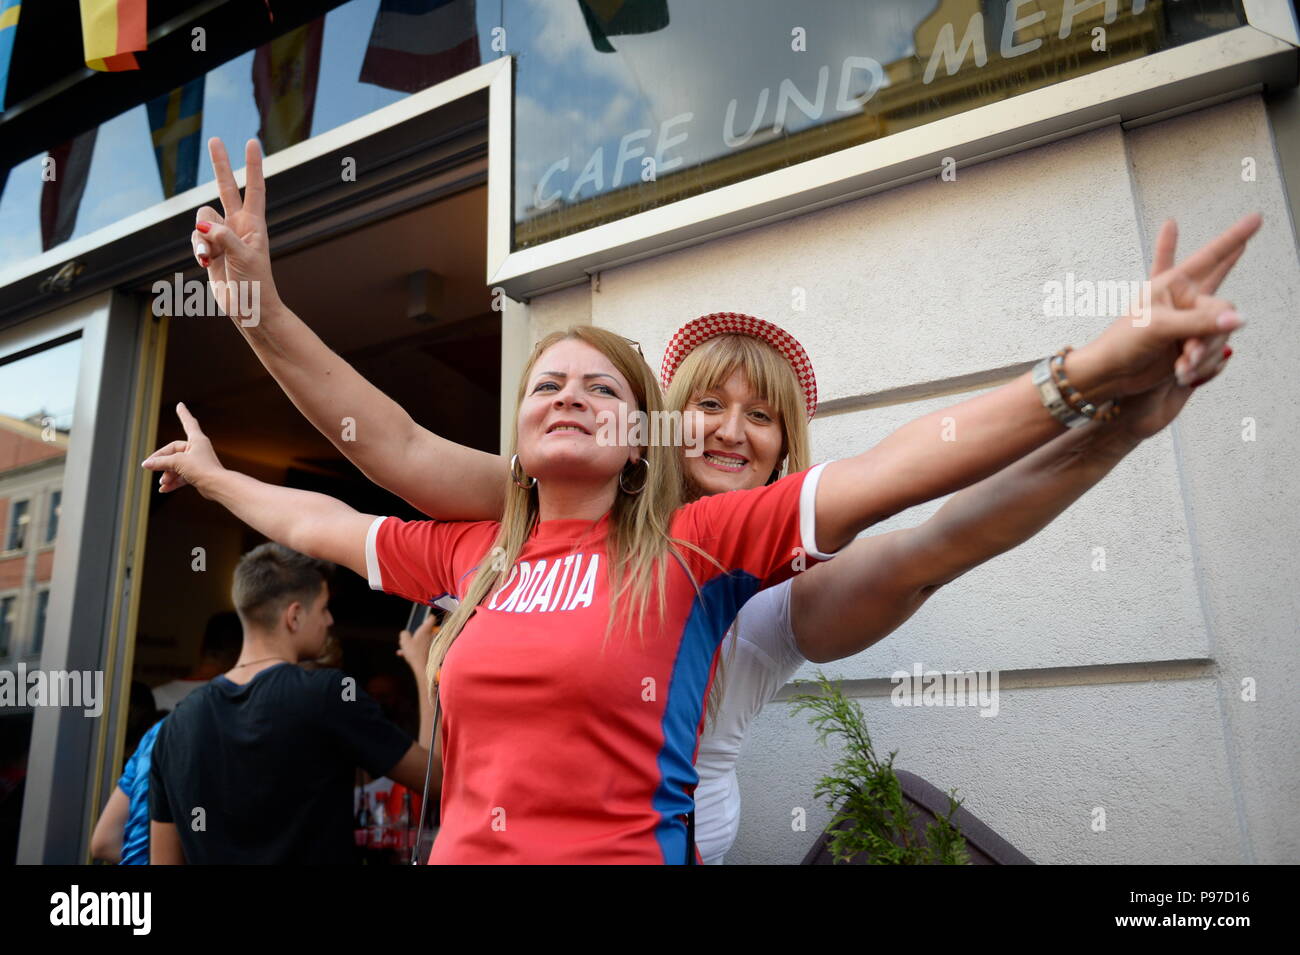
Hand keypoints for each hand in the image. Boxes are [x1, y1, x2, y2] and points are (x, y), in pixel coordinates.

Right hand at [141, 402, 225, 496]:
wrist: (218, 486)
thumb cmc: (202, 470)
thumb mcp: (178, 463)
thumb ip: (161, 462)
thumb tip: (146, 464)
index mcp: (197, 440)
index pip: (188, 422)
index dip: (183, 414)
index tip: (180, 405)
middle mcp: (198, 449)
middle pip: (174, 452)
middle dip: (162, 462)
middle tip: (150, 468)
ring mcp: (198, 462)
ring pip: (177, 466)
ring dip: (168, 474)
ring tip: (162, 482)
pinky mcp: (198, 474)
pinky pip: (182, 476)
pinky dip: (173, 482)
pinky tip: (163, 490)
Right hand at [190, 138, 280, 325]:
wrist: (250, 310)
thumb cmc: (256, 285)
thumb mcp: (243, 258)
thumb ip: (224, 238)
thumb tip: (203, 225)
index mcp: (254, 224)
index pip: (254, 188)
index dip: (253, 166)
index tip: (252, 142)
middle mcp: (238, 226)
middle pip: (225, 189)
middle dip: (220, 165)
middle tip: (214, 139)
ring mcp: (223, 237)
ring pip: (201, 221)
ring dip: (200, 237)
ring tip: (209, 256)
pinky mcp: (211, 250)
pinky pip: (195, 240)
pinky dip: (197, 249)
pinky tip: (205, 262)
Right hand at [397, 613, 438, 678]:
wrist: (423, 668)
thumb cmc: (414, 653)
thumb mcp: (404, 641)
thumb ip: (404, 634)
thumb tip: (405, 633)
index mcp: (426, 630)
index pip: (431, 618)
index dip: (428, 615)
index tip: (427, 614)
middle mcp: (431, 635)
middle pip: (425, 630)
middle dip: (417, 633)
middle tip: (410, 636)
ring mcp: (432, 644)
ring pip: (422, 641)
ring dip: (413, 643)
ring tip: (403, 648)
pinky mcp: (431, 652)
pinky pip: (421, 649)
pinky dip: (414, 650)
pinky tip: (403, 653)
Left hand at [1115, 219, 1238, 440]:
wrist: (1112, 375)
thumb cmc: (1123, 342)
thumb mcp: (1159, 326)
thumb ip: (1200, 321)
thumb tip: (1238, 319)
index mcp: (1173, 283)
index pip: (1211, 256)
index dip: (1234, 237)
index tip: (1256, 218)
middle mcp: (1185, 300)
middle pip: (1223, 309)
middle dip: (1210, 334)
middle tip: (1190, 350)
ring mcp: (1190, 323)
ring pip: (1221, 334)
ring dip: (1202, 354)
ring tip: (1180, 365)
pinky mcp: (1192, 344)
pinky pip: (1214, 352)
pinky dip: (1200, 364)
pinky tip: (1182, 372)